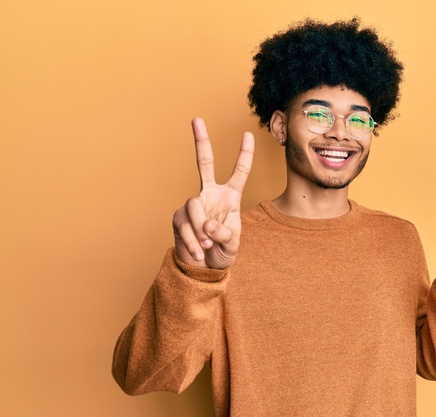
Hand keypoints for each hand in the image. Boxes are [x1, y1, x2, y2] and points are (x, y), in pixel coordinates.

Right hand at [172, 118, 253, 268]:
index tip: (247, 134)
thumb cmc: (222, 252)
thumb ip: (224, 233)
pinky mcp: (179, 217)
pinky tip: (198, 250)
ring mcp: (193, 204)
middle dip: (201, 141)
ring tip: (206, 245)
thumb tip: (207, 223)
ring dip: (200, 229)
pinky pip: (185, 224)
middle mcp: (210, 194)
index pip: (239, 172)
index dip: (244, 154)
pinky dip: (192, 240)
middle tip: (196, 119)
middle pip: (204, 163)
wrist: (203, 268)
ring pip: (194, 205)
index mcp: (230, 197)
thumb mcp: (232, 244)